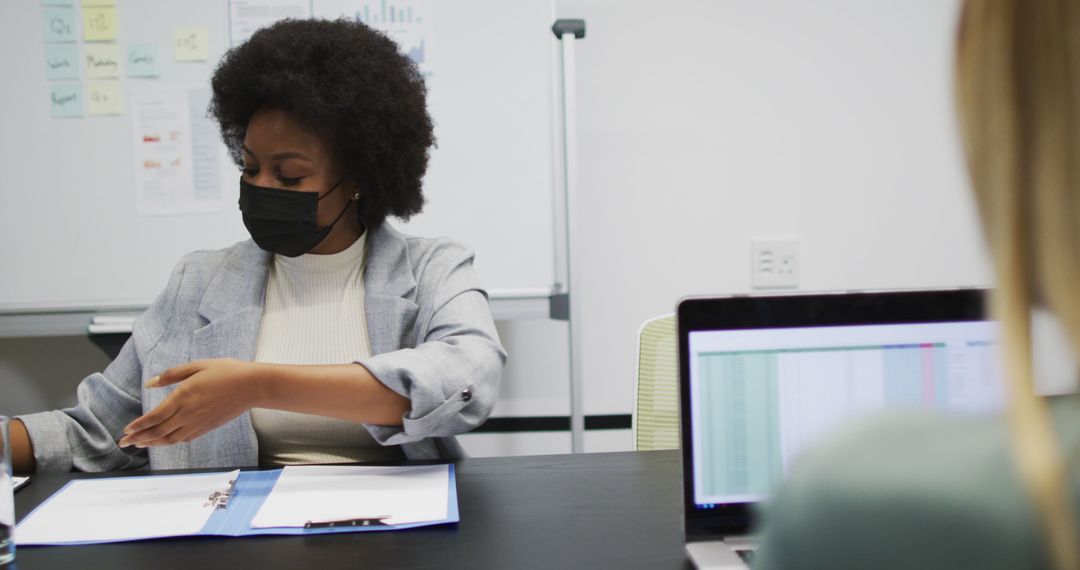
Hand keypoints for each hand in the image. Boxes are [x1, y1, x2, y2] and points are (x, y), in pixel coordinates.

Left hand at [119, 358, 262, 447]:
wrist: (252, 386)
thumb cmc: (227, 371)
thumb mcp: (197, 365)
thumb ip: (172, 375)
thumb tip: (150, 383)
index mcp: (183, 397)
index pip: (154, 417)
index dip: (138, 426)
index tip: (126, 431)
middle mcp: (188, 414)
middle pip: (158, 431)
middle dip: (139, 438)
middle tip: (124, 443)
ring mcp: (199, 423)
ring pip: (170, 439)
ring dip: (153, 443)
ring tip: (140, 445)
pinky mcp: (208, 427)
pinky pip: (185, 438)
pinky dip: (171, 441)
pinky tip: (165, 440)